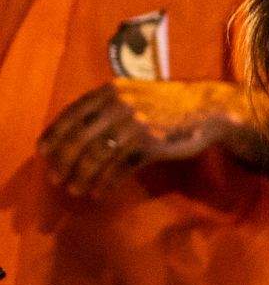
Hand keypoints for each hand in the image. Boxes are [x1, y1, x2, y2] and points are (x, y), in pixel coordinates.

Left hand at [37, 79, 264, 196]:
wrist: (208, 108)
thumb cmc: (168, 104)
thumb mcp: (133, 93)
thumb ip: (107, 105)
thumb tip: (76, 129)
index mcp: (109, 91)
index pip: (71, 115)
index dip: (53, 136)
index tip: (43, 153)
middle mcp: (118, 105)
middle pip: (79, 139)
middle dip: (63, 162)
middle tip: (55, 179)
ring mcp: (135, 124)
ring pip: (97, 156)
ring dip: (82, 177)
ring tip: (75, 190)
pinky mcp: (151, 143)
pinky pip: (120, 167)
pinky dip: (106, 182)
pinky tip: (100, 192)